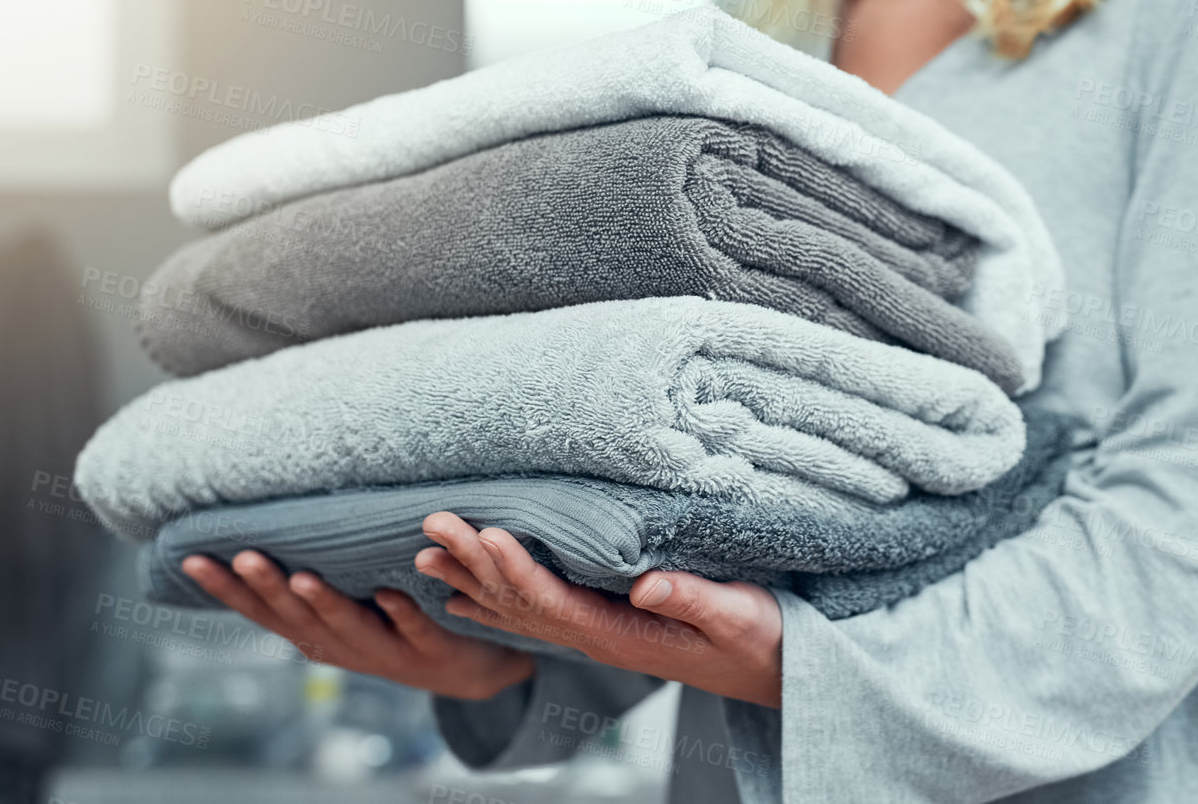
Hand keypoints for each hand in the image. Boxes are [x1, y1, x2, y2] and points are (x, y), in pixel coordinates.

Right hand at [181, 551, 533, 699]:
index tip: (192, 558)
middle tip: (242, 557)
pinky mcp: (433, 650)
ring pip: (350, 628)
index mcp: (317, 634)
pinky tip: (392, 594)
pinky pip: (416, 630)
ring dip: (325, 603)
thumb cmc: (395, 623)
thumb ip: (311, 573)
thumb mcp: (347, 603)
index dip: (227, 589)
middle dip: (268, 589)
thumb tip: (265, 521)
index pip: (263, 611)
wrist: (469, 668)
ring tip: (302, 576)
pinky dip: (402, 615)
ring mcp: (387, 652)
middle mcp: (343, 647)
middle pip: (299, 619)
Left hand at [417, 512, 782, 708]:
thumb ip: (692, 599)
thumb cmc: (760, 638)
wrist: (772, 670)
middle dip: (473, 563)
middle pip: (519, 603)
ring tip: (425, 554)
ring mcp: (596, 635)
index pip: (554, 601)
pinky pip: (535, 613)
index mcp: (621, 634)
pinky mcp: (603, 626)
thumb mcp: (737, 616)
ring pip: (518, 609)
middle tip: (430, 526)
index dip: (517, 569)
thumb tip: (644, 584)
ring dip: (471, 579)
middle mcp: (597, 637)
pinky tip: (464, 596)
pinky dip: (494, 600)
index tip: (488, 533)